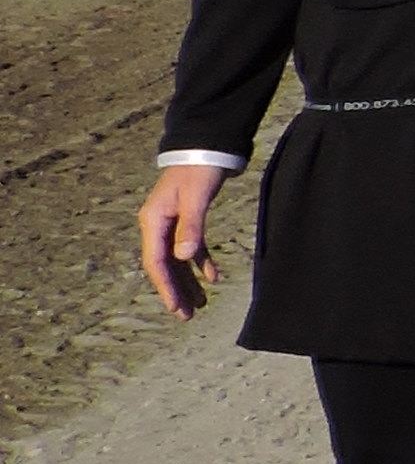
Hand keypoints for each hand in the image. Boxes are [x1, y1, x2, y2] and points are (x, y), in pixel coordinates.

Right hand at [135, 161, 224, 318]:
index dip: (165, 286)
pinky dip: (201, 263)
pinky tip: (213, 278)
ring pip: (177, 260)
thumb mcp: (195, 198)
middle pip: (164, 265)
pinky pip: (192, 248)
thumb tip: (182, 258)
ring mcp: (172, 223)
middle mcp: (158, 224)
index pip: (156, 261)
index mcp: (153, 221)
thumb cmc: (199, 170)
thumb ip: (191, 227)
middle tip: (187, 315)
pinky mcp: (188, 220)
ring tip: (200, 305)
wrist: (207, 147)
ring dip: (188, 282)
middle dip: (175, 291)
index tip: (176, 307)